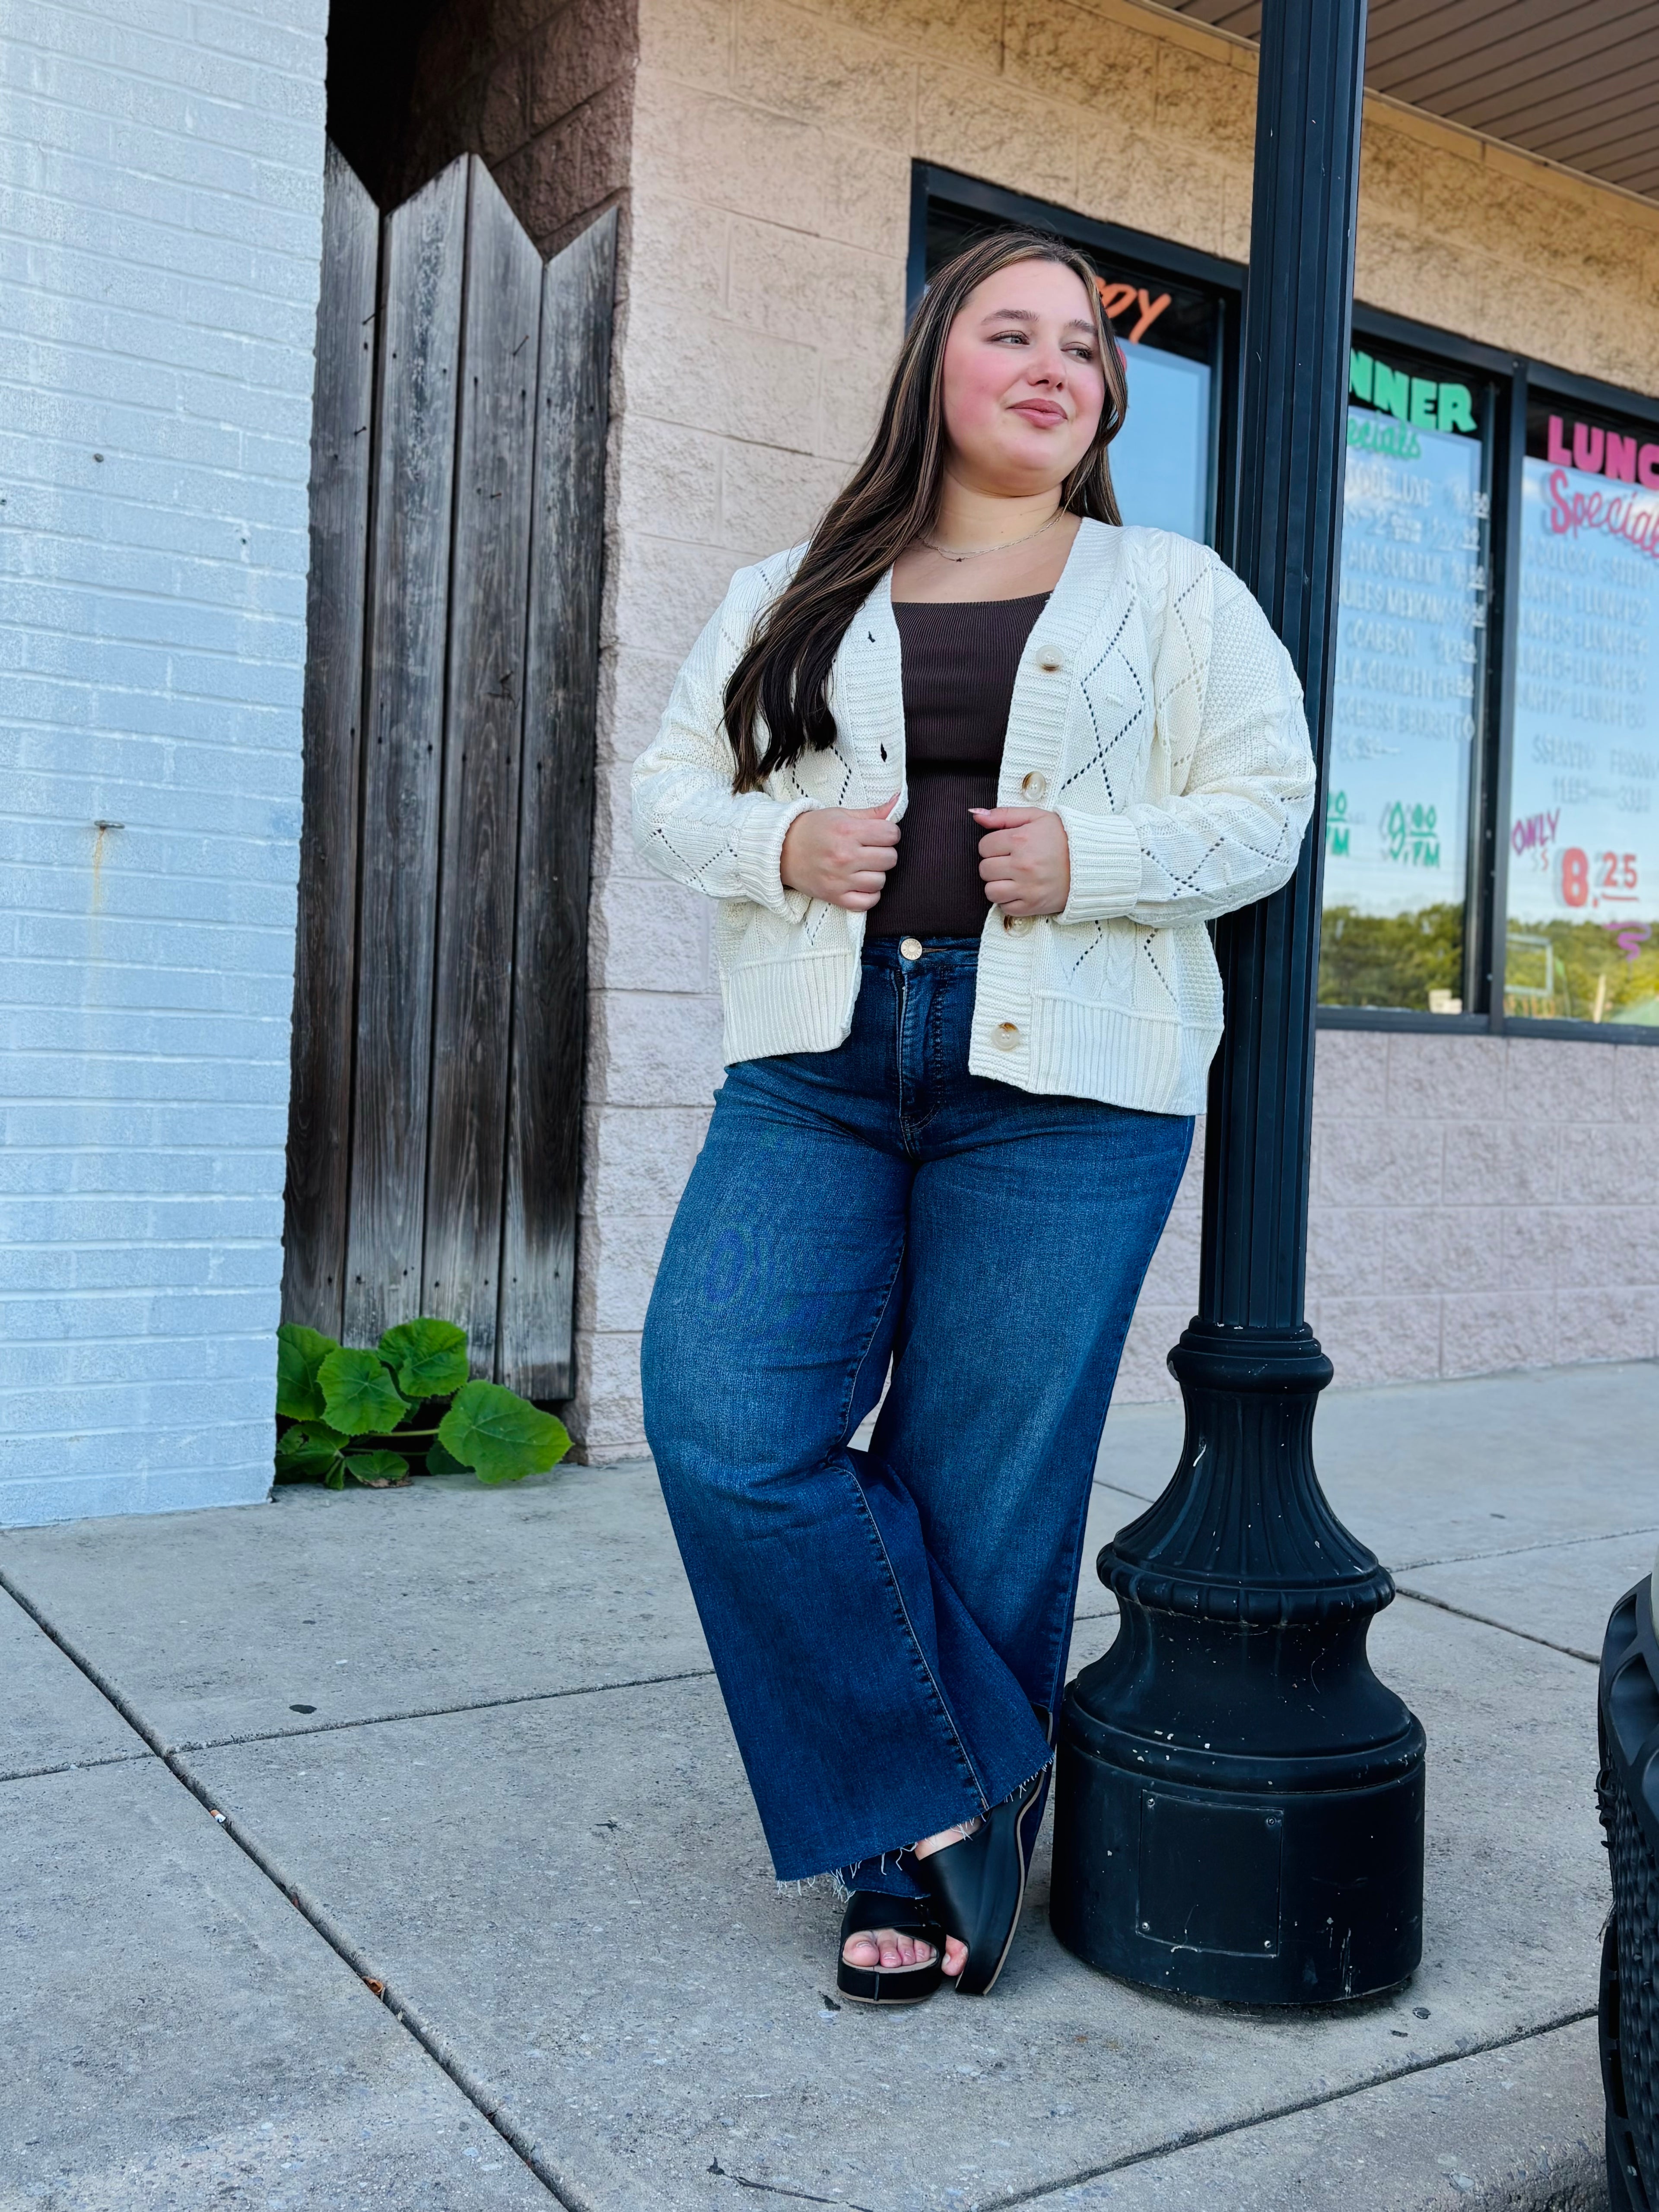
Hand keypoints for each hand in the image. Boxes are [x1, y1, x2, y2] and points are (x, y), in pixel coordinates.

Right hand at [780, 795, 899, 911]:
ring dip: (876, 874)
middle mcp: (845, 856)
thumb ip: (872, 812)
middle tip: (870, 851)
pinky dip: (869, 895)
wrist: (781, 851)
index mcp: (847, 831)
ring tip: (863, 867)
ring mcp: (840, 879)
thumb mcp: (841, 814)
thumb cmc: (813, 830)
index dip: (889, 833)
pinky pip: (868, 902)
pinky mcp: (835, 897)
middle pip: (890, 858)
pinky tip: (860, 884)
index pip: (891, 834)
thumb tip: (897, 801)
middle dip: (884, 853)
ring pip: (881, 881)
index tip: (879, 835)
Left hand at [971, 806, 1069, 915]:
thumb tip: (975, 815)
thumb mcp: (1036, 817)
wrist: (1091, 862)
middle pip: (984, 869)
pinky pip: (1004, 907)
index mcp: (1021, 840)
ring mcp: (1027, 888)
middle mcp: (1022, 865)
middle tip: (1010, 861)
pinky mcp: (1032, 905)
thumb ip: (1004, 815)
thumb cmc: (1063, 837)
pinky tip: (1020, 889)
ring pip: (990, 891)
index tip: (1006, 847)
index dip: (993, 846)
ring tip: (1012, 877)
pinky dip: (1008, 900)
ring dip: (997, 884)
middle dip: (994, 864)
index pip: (984, 847)